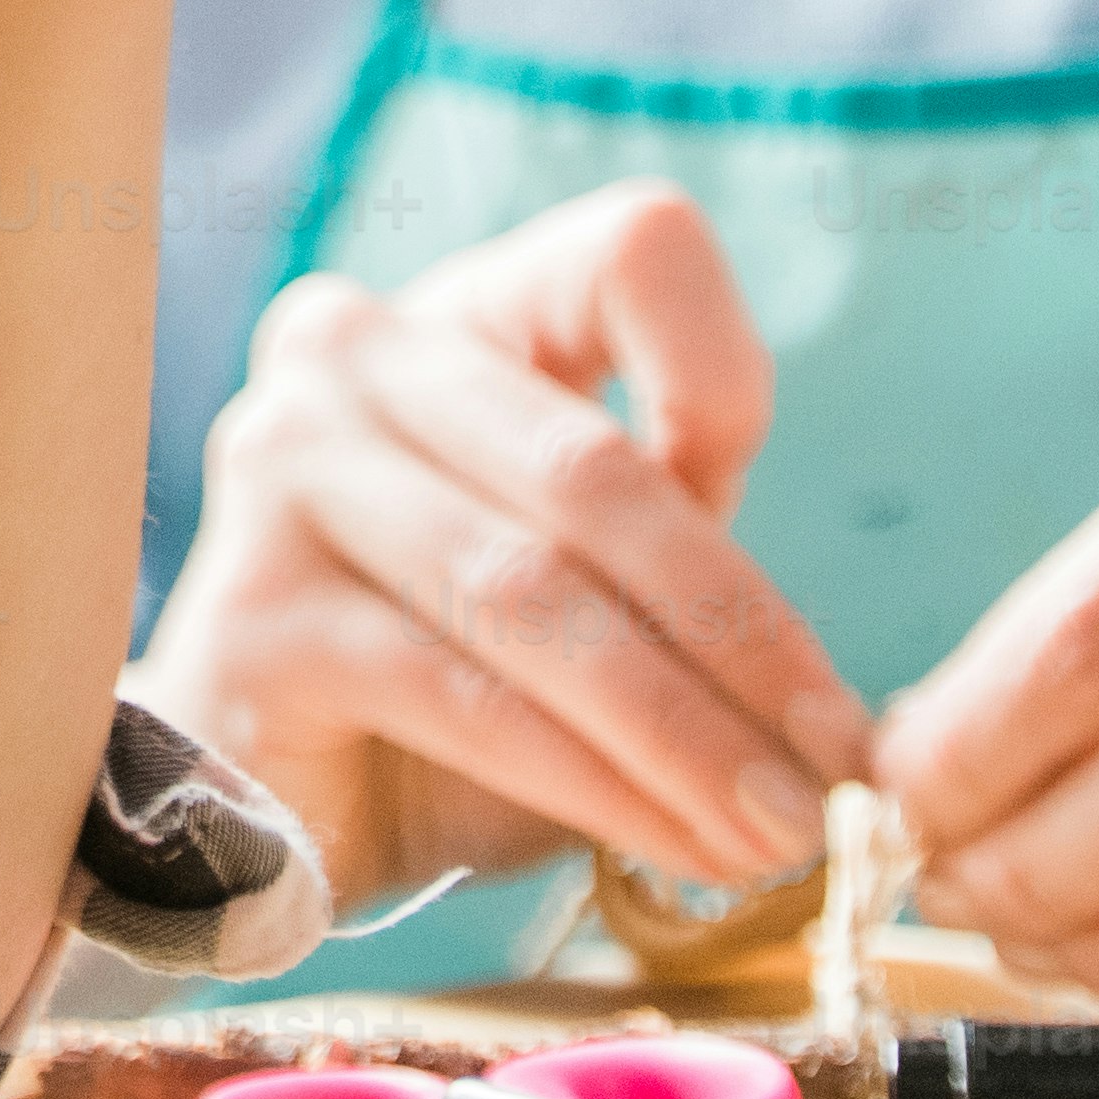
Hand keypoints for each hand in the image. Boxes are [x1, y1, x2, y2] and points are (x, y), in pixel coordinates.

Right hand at [132, 181, 873, 912]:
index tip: (772, 508)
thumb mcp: (584, 589)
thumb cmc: (446, 686)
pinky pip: (467, 697)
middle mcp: (347, 356)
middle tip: (838, 763)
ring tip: (777, 830)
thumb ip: (682, 567)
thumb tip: (843, 708)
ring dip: (685, 733)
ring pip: (535, 595)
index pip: (628, 254)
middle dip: (740, 634)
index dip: (722, 368)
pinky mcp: (254, 618)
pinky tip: (675, 845)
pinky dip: (597, 785)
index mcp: (458, 313)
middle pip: (594, 469)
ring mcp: (282, 474)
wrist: (263, 805)